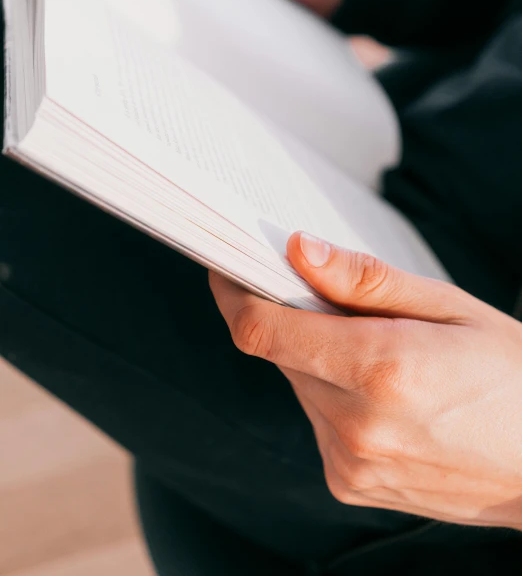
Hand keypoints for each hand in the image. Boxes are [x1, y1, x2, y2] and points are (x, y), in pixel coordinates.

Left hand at [210, 232, 521, 529]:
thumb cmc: (510, 373)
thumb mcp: (448, 306)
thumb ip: (366, 281)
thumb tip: (300, 250)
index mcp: (382, 370)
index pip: (263, 329)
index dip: (233, 293)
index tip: (226, 266)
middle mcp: (357, 426)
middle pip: (280, 353)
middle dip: (292, 318)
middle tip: (331, 299)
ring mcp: (351, 463)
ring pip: (298, 385)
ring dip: (316, 358)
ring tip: (377, 352)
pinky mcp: (349, 483)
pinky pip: (316, 419)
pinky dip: (332, 395)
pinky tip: (382, 394)